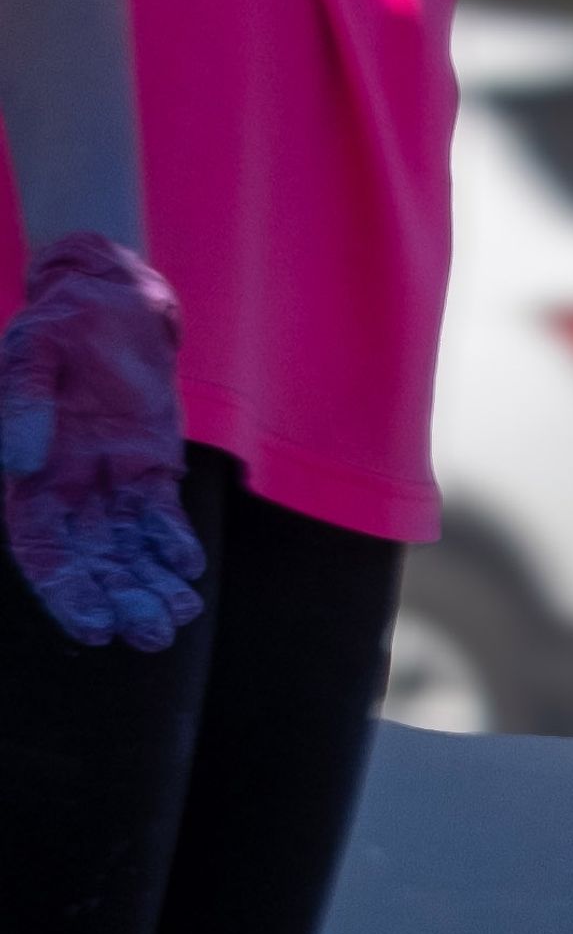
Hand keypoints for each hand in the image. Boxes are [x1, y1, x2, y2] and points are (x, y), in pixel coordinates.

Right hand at [0, 235, 200, 650]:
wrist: (112, 296)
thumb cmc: (59, 323)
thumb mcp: (33, 349)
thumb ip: (22, 401)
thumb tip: (24, 463)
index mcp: (28, 477)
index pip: (44, 550)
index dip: (66, 591)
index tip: (92, 627)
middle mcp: (68, 489)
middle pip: (93, 560)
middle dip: (119, 600)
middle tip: (151, 637)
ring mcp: (112, 478)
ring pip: (128, 546)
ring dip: (150, 584)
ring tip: (177, 618)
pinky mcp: (151, 461)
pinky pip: (159, 512)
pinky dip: (172, 541)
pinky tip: (188, 569)